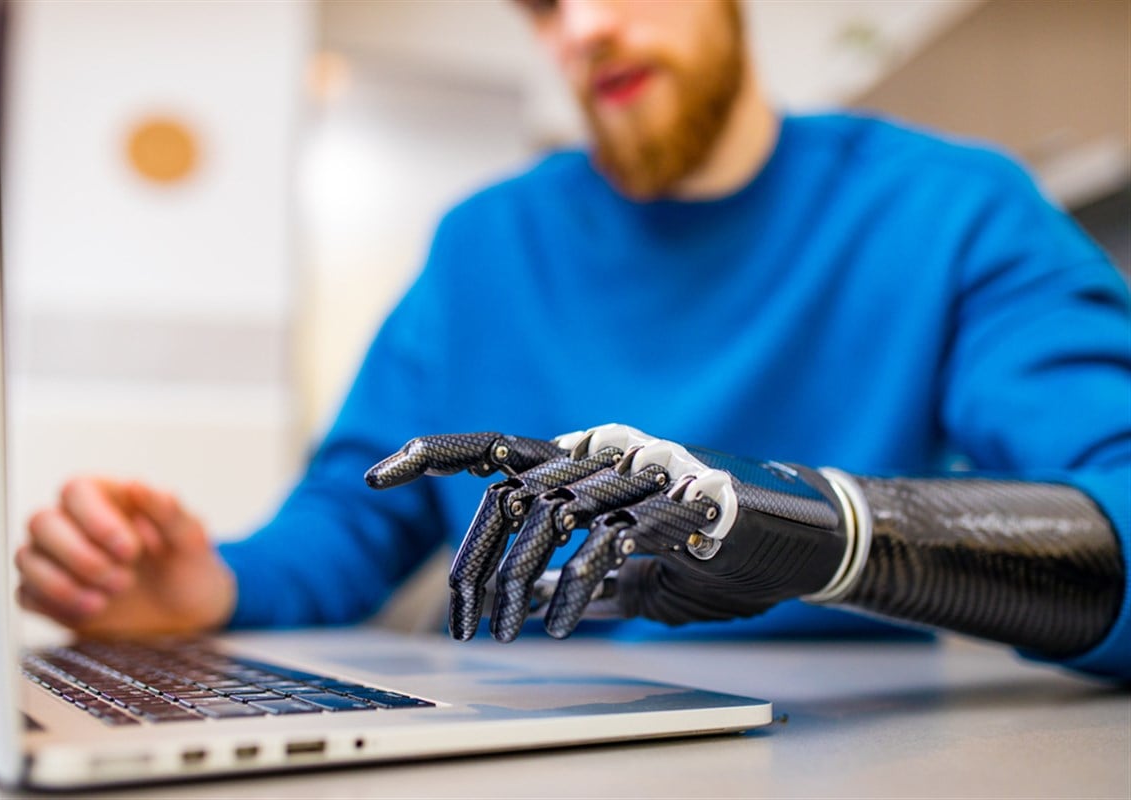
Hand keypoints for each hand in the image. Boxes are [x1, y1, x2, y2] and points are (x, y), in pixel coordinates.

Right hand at [15, 477, 234, 636]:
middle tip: (124, 581)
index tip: (130, 551)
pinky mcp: (49, 594)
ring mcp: (57, 558)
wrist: (189, 611)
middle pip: (41, 522)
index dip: (96, 521)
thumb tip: (136, 484)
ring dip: (63, 584)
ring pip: (26, 558)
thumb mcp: (191, 538)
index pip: (76, 490)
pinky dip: (53, 605)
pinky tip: (91, 612)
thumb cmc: (188, 564)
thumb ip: (168, 510)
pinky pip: (25, 595)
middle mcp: (74, 522)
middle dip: (80, 557)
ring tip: (106, 601)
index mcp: (108, 497)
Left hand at [366, 425, 855, 641]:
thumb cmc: (717, 553)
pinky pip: (601, 543)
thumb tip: (524, 600)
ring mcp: (642, 473)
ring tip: (499, 633)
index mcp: (589, 462)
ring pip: (544, 514)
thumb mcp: (636, 573)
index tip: (379, 475)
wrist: (805, 540)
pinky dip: (573, 590)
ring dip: (513, 581)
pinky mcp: (675, 500)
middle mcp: (607, 454)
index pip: (496, 447)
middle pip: (507, 492)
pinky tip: (564, 626)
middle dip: (473, 562)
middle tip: (463, 620)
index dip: (433, 453)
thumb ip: (581, 576)